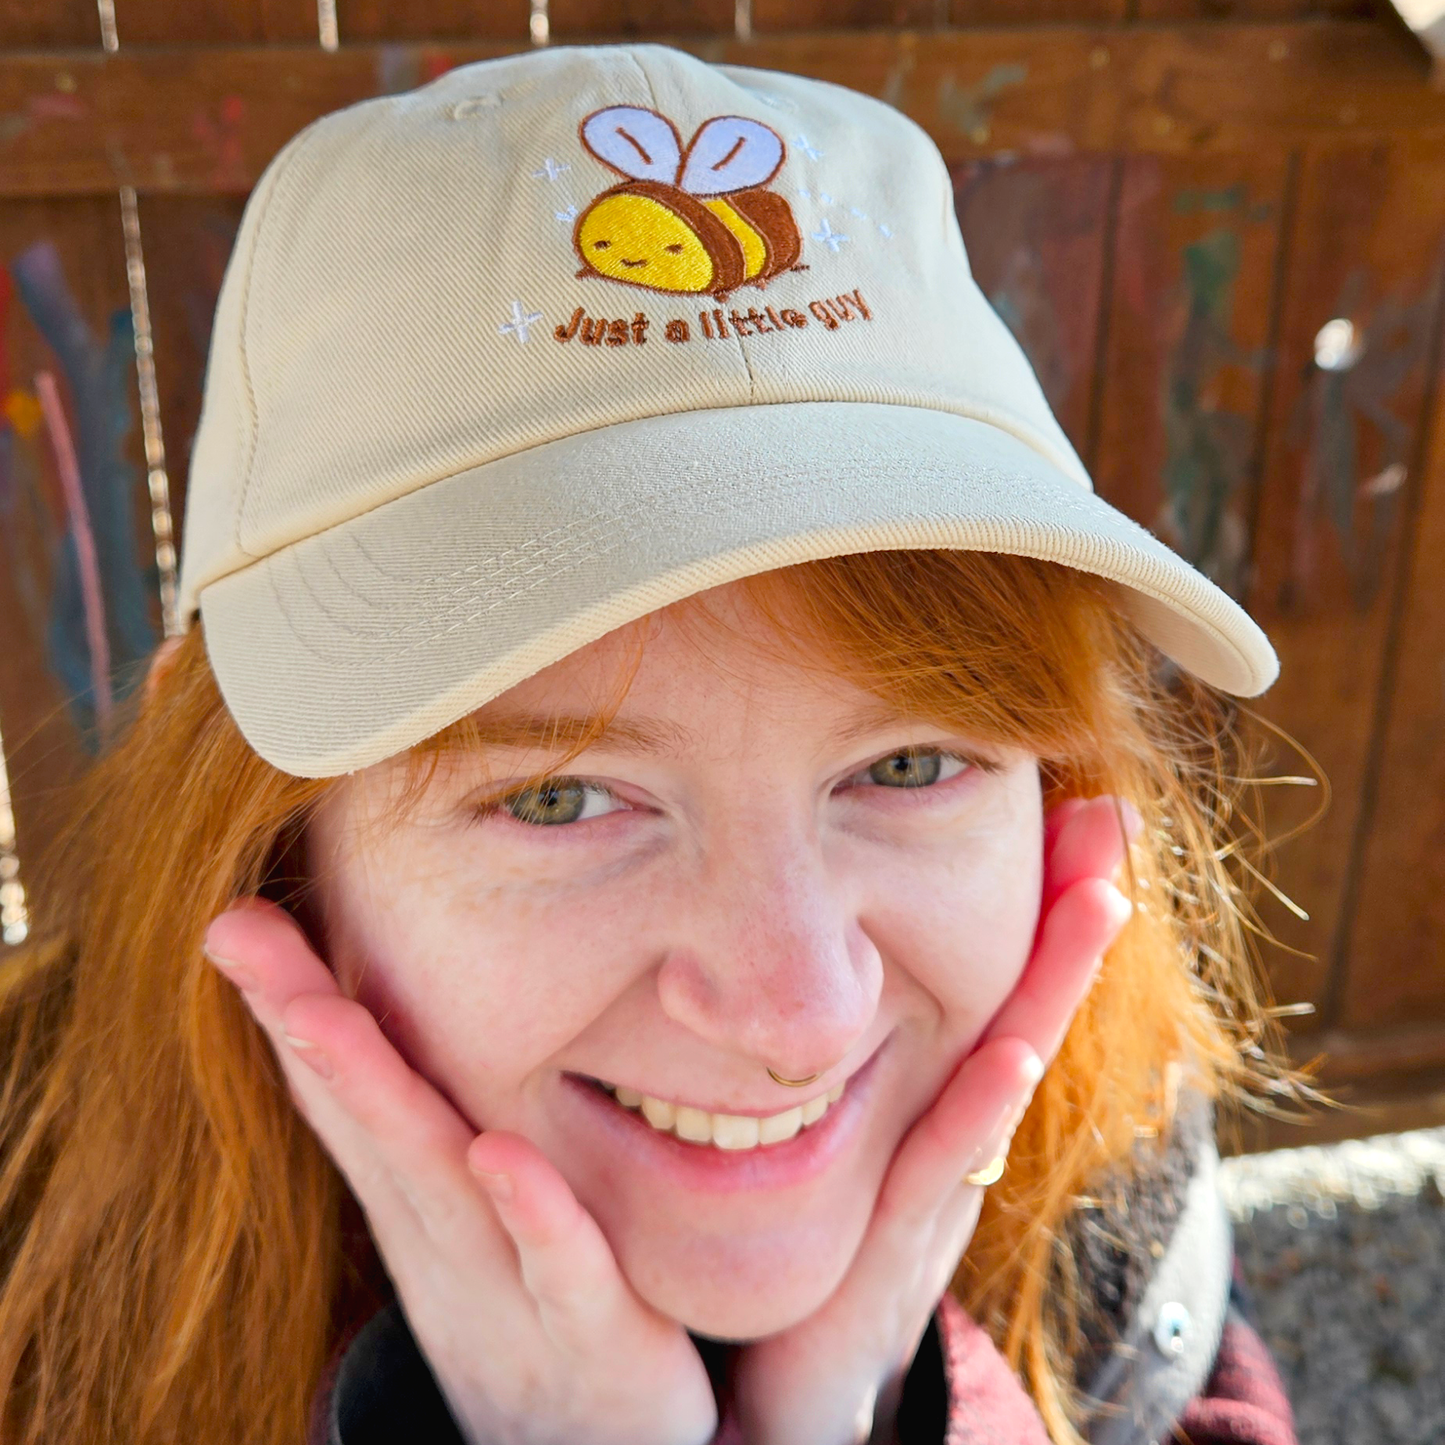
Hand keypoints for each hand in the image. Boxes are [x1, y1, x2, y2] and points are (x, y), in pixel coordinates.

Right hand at [203, 901, 716, 1444]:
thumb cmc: (539, 1316)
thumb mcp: (481, 1224)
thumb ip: (455, 1139)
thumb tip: (425, 1030)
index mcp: (425, 1200)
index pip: (350, 1091)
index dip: (294, 1005)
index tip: (241, 915)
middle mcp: (446, 1236)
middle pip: (367, 1115)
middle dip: (299, 1020)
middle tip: (232, 928)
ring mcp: (505, 1287)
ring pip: (434, 1178)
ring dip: (372, 1091)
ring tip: (314, 1010)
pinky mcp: (590, 1335)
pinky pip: (559, 1268)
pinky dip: (525, 1212)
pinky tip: (493, 1152)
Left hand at [727, 794, 1139, 1444]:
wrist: (799, 1380)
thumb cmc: (820, 1247)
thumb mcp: (839, 1131)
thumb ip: (830, 1054)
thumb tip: (791, 960)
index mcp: (938, 1097)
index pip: (997, 977)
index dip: (1037, 901)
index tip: (1068, 808)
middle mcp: (956, 1129)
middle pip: (1025, 1001)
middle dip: (1072, 912)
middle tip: (1109, 815)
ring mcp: (941, 1180)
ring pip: (1007, 1062)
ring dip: (1054, 980)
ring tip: (1100, 894)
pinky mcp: (900, 1237)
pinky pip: (949, 1159)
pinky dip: (987, 1104)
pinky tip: (1016, 1050)